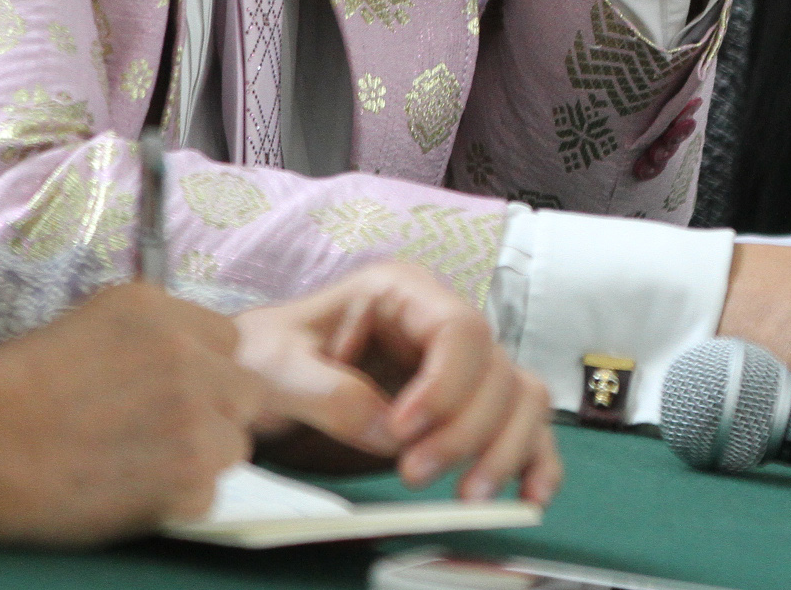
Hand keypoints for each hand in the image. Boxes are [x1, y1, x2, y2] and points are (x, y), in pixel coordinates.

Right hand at [0, 283, 264, 544]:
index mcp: (158, 311)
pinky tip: (133, 493)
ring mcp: (195, 418)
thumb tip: (185, 356)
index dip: (205, 369)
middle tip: (168, 432)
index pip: (227, 340)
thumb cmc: (11, 390)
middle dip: (215, 412)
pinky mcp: (188, 478)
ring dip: (200, 458)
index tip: (178, 389)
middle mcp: (187, 357)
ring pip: (233, 446)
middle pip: (244, 391)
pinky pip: (209, 493)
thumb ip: (148, 336)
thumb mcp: (83, 326)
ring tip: (144, 465)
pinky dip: (177, 500)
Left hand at [232, 262, 561, 504]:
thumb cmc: (263, 358)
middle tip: (412, 475)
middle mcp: (442, 323)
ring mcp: (461, 366)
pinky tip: (529, 494)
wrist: (257, 380)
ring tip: (467, 497)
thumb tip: (388, 431)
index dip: (446, 385)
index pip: (459, 329)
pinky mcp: (466, 408)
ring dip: (505, 449)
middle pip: (495, 370)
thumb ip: (327, 392)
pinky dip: (534, 459)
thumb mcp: (274, 367)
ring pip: (520, 397)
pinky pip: (523, 425)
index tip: (402, 432)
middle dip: (465, 430)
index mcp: (401, 293)